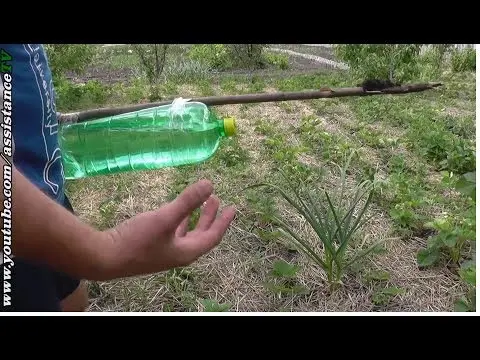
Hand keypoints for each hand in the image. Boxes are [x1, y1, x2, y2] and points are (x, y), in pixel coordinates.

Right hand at [100, 180, 235, 279]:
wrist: (104, 258)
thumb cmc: (137, 240)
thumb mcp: (165, 218)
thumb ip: (188, 201)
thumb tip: (210, 184)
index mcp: (187, 251)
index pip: (212, 236)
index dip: (224, 221)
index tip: (233, 207)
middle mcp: (178, 254)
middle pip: (201, 234)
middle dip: (210, 217)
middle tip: (217, 200)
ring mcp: (164, 252)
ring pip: (187, 233)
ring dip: (195, 217)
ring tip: (200, 202)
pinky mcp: (152, 248)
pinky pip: (174, 232)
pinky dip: (180, 220)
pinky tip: (174, 212)